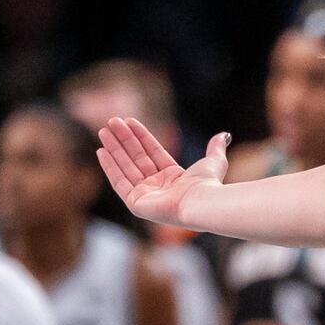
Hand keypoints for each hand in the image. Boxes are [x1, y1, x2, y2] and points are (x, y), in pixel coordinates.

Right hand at [97, 118, 229, 226]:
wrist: (199, 202)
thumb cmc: (208, 184)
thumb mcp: (214, 161)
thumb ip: (215, 148)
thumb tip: (224, 135)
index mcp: (173, 177)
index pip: (152, 152)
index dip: (140, 136)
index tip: (129, 120)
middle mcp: (157, 186)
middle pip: (136, 157)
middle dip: (123, 139)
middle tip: (111, 121)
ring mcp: (145, 195)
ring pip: (126, 166)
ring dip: (114, 148)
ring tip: (103, 131)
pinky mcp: (135, 203)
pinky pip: (119, 181)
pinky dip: (110, 167)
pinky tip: (101, 151)